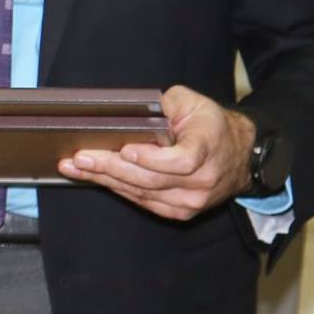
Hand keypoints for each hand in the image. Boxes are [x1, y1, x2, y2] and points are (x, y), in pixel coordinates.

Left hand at [57, 83, 254, 219]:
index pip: (182, 161)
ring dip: (106, 180)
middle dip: (111, 168)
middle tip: (80, 158)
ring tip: (74, 168)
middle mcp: (202, 179)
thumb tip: (132, 113)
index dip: (152, 158)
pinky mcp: (180, 211)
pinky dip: (118, 189)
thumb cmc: (209, 124)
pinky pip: (144, 202)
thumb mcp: (191, 102)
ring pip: (143, 193)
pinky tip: (95, 178)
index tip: (125, 149)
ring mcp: (192, 200)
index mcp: (208, 147)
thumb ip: (164, 106)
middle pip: (152, 180)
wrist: (238, 155)